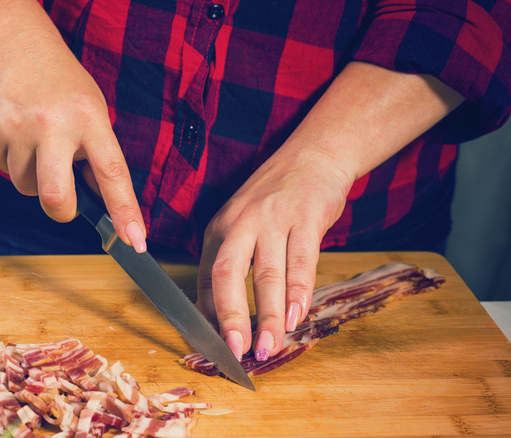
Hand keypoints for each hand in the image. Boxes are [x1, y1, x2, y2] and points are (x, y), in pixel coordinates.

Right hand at [0, 0, 146, 250]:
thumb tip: (100, 203)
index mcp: (88, 118)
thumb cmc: (59, 83)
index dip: (125, 211)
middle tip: (65, 201)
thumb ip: (95, 154)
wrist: (13, 44)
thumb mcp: (92, 109)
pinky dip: (10, 160)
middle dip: (62, 211)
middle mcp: (52, 123)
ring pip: (25, 187)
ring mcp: (15, 127)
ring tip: (37, 143)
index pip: (112, 173)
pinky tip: (15, 132)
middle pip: (56, 197)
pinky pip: (1, 168)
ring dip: (34, 178)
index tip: (135, 241)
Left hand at [195, 61, 463, 360]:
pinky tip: (296, 317)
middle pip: (227, 274)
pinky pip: (302, 261)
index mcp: (219, 230)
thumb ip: (230, 265)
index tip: (214, 347)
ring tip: (270, 346)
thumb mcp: (241, 225)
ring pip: (268, 275)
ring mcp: (273, 219)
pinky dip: (299, 293)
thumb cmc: (274, 200)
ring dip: (268, 315)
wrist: (313, 156)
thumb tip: (213, 313)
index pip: (206, 278)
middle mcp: (240, 224)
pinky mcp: (305, 218)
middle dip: (231, 316)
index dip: (209, 315)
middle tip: (236, 351)